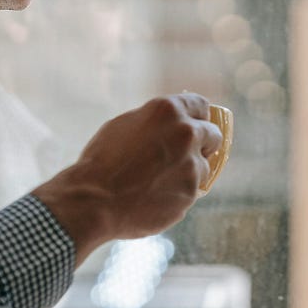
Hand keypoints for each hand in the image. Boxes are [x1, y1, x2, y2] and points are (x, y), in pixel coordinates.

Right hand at [33, 93, 222, 261]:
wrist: (94, 201)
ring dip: (188, 172)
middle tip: (185, 154)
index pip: (201, 105)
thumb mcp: (126, 125)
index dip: (198, 116)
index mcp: (168, 110)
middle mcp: (186, 133)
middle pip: (213, 134)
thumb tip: (172, 124)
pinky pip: (190, 191)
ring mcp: (192, 165)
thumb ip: (156, 123)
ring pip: (202, 167)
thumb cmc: (102, 161)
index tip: (195, 124)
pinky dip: (177, 194)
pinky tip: (153, 197)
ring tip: (157, 182)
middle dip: (203, 143)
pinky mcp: (191, 193)